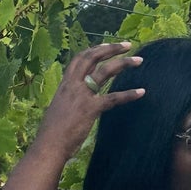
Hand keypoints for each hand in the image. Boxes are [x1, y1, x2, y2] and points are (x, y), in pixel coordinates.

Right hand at [35, 42, 144, 160]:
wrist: (49, 145)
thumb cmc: (52, 133)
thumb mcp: (59, 110)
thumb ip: (69, 102)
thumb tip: (75, 104)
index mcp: (64, 84)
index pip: (80, 59)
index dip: (94, 50)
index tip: (107, 45)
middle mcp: (73, 85)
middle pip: (93, 58)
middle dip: (111, 48)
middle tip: (127, 45)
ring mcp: (82, 95)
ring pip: (105, 72)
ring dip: (124, 63)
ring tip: (139, 61)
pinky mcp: (91, 109)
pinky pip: (114, 98)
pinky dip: (129, 94)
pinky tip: (141, 92)